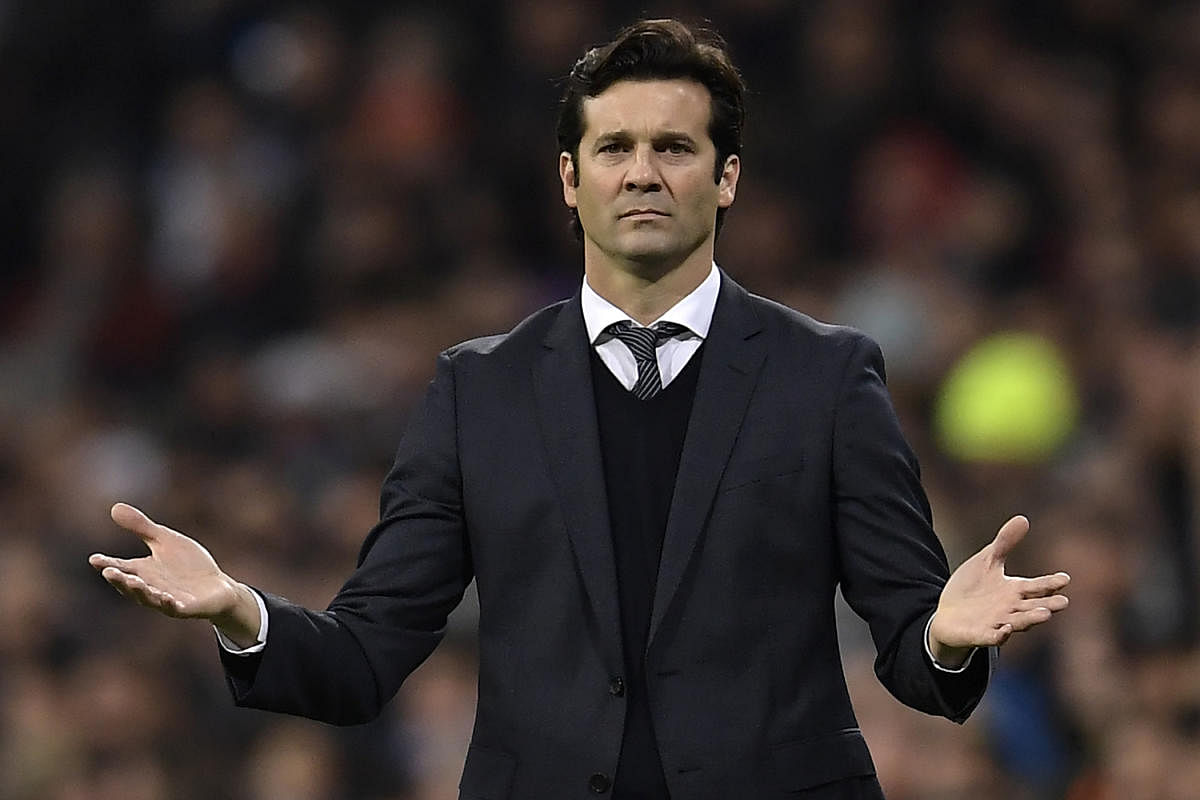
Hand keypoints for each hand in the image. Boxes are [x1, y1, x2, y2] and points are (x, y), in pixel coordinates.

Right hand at [89, 503, 260, 645]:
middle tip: (108, 572)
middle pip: (130, 585)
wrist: (217, 586)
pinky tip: (166, 597)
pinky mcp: (185, 608)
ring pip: (149, 598)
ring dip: (140, 591)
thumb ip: (142, 527)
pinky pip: (174, 608)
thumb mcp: (165, 540)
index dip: (107, 564)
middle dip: (120, 580)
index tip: (94, 559)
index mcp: (143, 570)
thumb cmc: (189, 564)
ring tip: (133, 581)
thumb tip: (114, 507)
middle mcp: (150, 587)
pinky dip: (169, 604)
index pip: (120, 567)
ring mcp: (166, 599)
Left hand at [929, 515, 1069, 664]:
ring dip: (1030, 620)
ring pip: (1018, 623)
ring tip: (1045, 614)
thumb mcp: (987, 561)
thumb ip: (1005, 543)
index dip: (1050, 583)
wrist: (948, 614)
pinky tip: (1005, 631)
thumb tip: (1023, 518)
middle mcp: (1011, 609)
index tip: (1065, 578)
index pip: (1037, 586)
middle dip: (1048, 605)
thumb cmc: (972, 588)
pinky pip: (991, 637)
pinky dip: (999, 636)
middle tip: (1063, 602)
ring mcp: (997, 624)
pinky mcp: (980, 635)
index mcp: (1015, 591)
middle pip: (1033, 607)